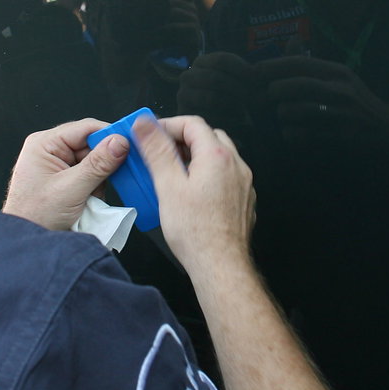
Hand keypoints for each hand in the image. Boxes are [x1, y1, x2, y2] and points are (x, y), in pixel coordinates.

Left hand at [1, 119, 130, 230]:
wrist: (29, 245)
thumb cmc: (34, 217)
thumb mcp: (71, 189)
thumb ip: (97, 165)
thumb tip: (119, 143)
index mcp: (44, 144)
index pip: (85, 128)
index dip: (109, 135)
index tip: (129, 144)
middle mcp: (50, 151)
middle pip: (91, 145)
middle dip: (103, 165)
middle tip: (109, 178)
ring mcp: (58, 166)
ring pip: (93, 162)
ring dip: (99, 180)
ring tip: (90, 197)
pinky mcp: (65, 180)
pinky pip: (89, 176)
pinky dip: (94, 188)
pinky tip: (89, 201)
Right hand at [132, 114, 255, 272]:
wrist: (220, 265)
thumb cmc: (197, 233)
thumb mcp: (168, 186)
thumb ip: (157, 150)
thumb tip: (145, 124)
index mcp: (218, 157)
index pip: (192, 124)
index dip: (168, 125)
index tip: (150, 135)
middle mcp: (236, 166)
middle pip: (208, 137)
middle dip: (182, 140)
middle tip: (160, 152)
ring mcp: (243, 184)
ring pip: (218, 157)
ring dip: (195, 158)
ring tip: (172, 174)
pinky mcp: (243, 200)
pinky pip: (225, 177)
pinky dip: (207, 176)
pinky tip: (191, 193)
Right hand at [177, 52, 261, 133]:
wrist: (221, 116)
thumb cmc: (234, 94)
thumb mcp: (241, 79)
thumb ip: (249, 73)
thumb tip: (259, 72)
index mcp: (202, 62)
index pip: (222, 60)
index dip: (242, 69)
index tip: (256, 79)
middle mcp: (189, 76)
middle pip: (215, 78)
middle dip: (236, 89)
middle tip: (250, 98)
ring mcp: (184, 95)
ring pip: (211, 97)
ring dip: (231, 104)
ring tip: (244, 109)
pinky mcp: (185, 113)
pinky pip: (206, 115)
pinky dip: (224, 118)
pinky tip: (235, 120)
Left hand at [256, 56, 388, 145]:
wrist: (384, 126)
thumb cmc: (355, 99)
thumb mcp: (339, 75)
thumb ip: (313, 62)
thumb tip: (291, 40)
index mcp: (337, 72)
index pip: (300, 63)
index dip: (274, 66)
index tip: (255, 70)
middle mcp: (339, 89)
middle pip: (296, 85)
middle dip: (275, 90)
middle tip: (265, 96)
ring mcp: (339, 113)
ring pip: (296, 110)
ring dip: (282, 114)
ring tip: (282, 115)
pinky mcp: (337, 135)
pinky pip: (302, 134)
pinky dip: (291, 134)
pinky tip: (292, 133)